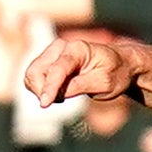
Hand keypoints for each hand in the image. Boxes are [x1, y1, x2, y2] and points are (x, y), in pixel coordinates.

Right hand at [25, 33, 148, 105]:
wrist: (120, 64)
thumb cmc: (115, 73)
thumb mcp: (104, 83)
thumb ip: (80, 86)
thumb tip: (58, 94)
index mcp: (78, 49)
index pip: (57, 70)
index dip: (49, 88)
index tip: (44, 104)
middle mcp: (61, 47)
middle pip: (36, 70)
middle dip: (42, 91)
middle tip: (62, 101)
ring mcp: (53, 52)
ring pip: (31, 74)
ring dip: (41, 90)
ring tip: (63, 96)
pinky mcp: (48, 60)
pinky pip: (34, 76)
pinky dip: (41, 88)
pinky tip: (58, 92)